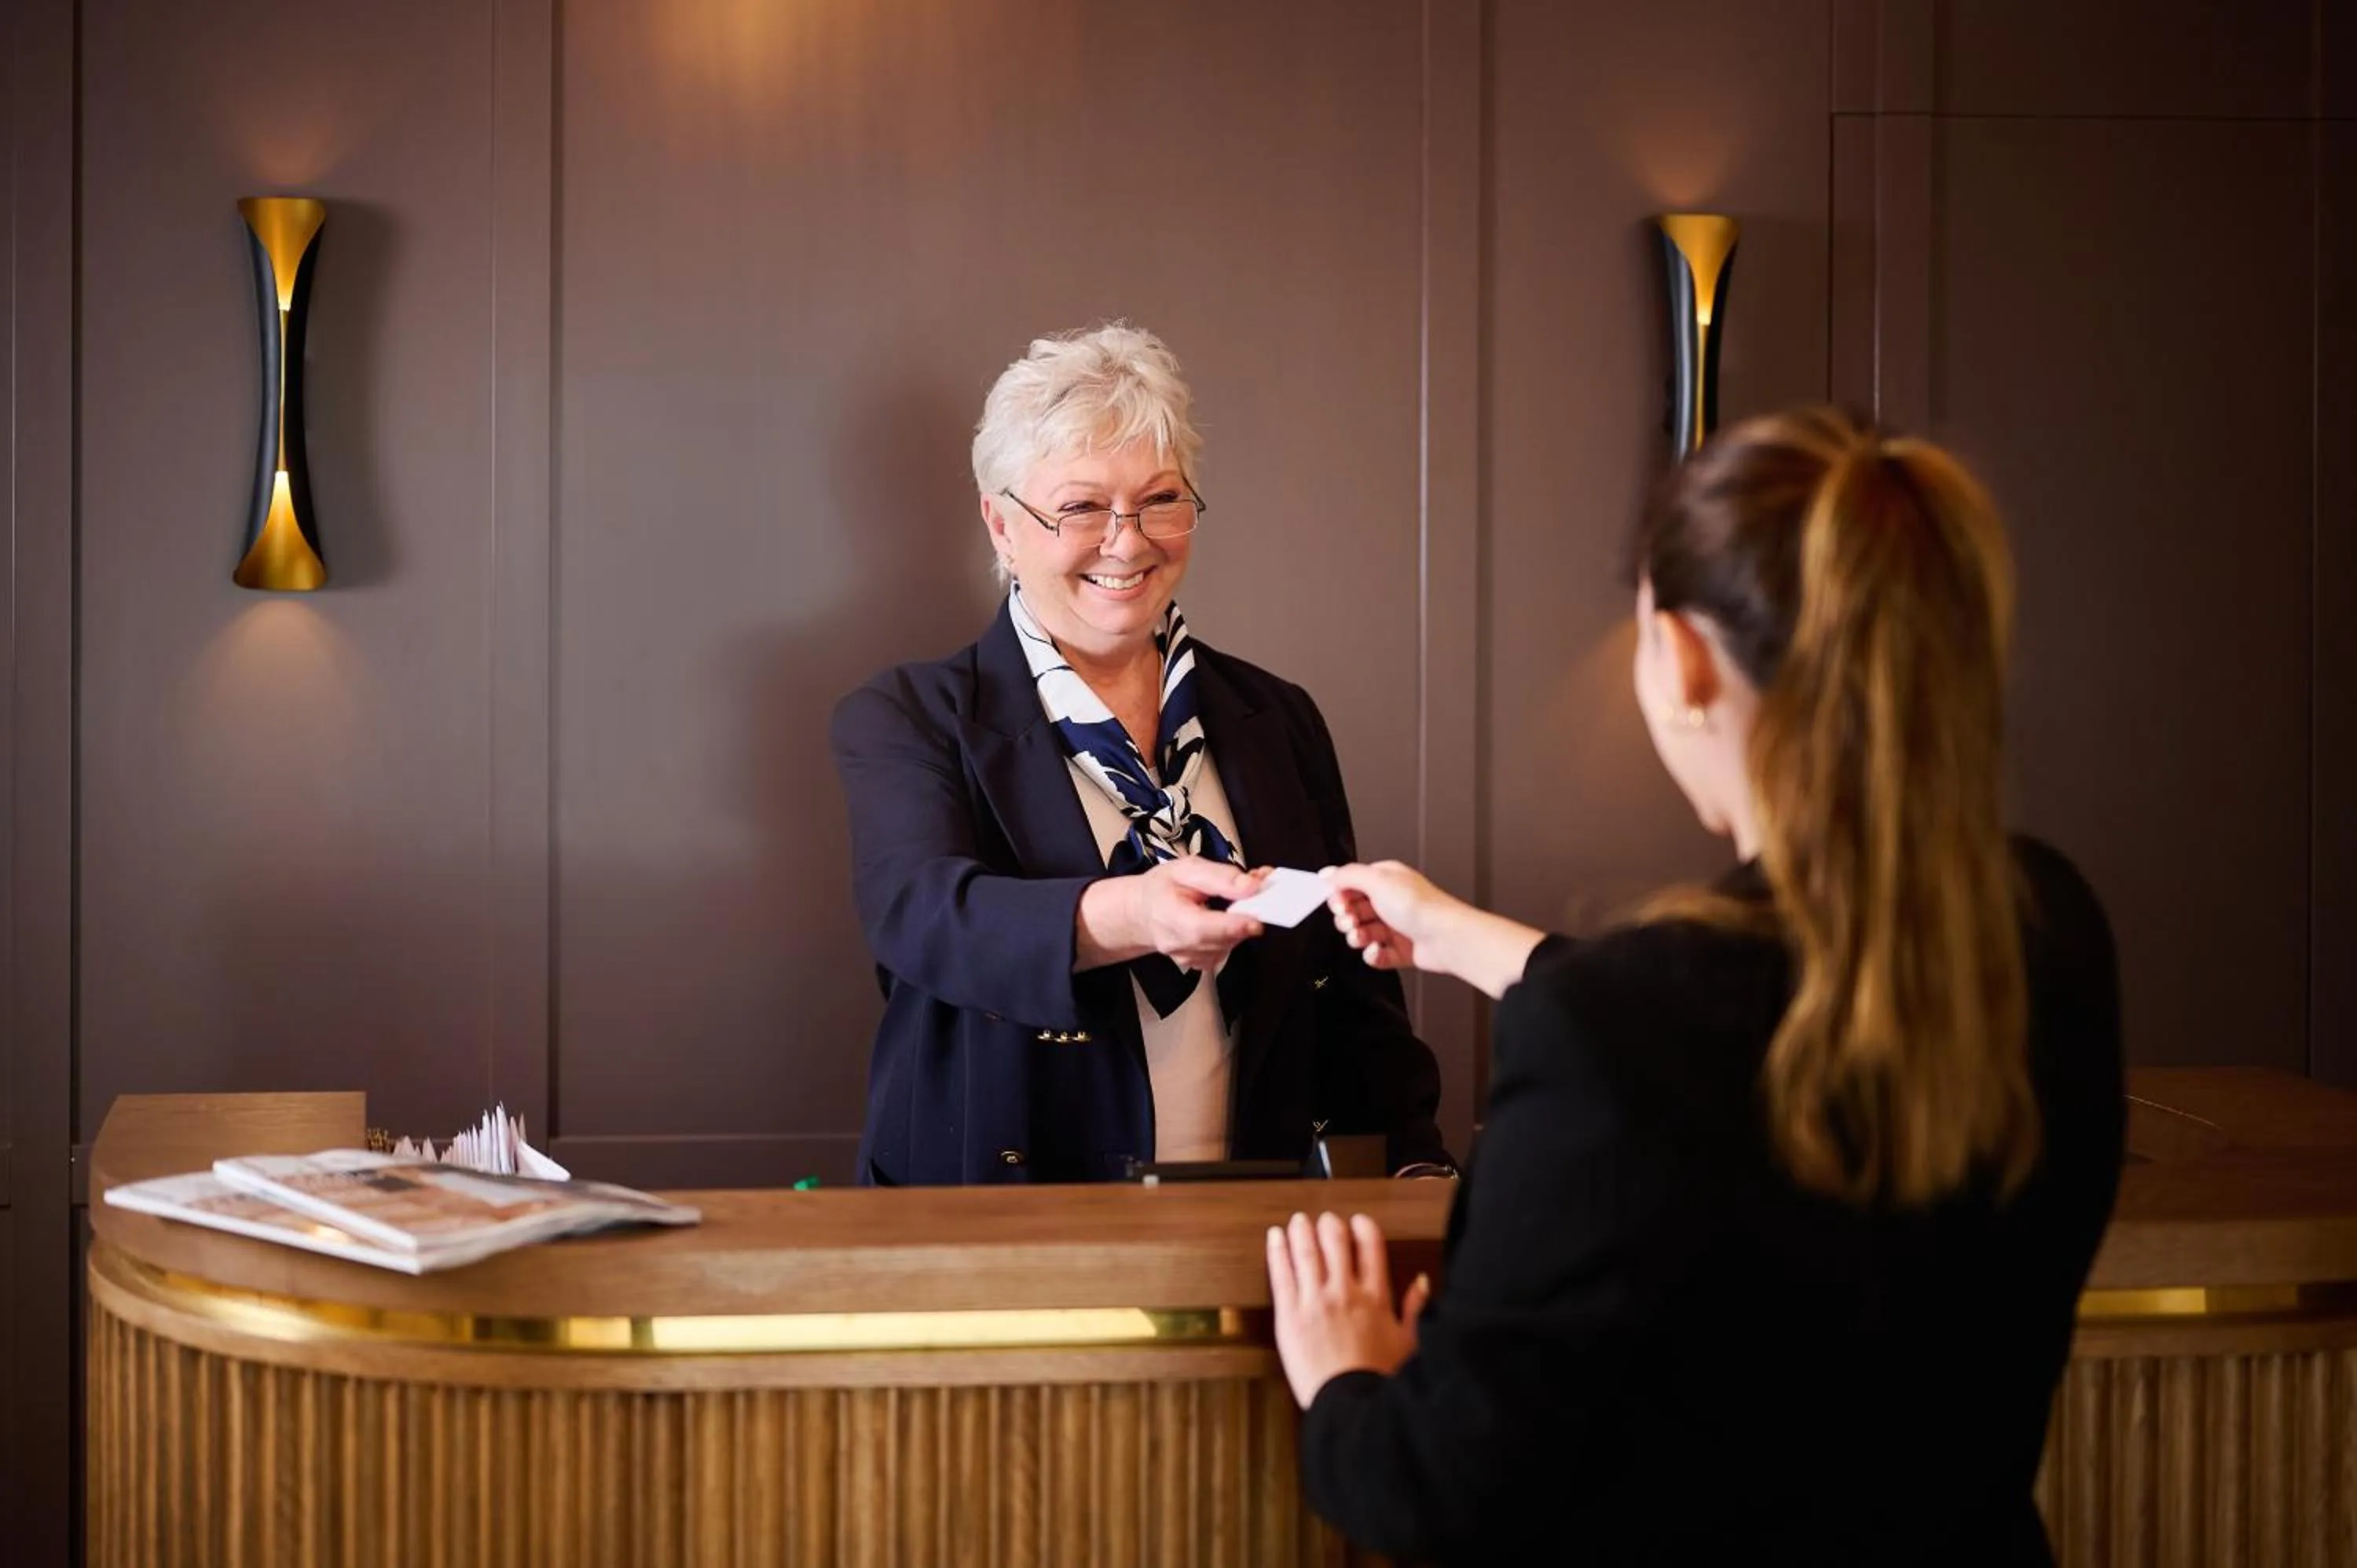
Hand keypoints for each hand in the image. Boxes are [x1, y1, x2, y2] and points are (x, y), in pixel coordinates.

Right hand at [1081, 856, 1266, 972]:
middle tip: (1259, 893)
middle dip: (1247, 916)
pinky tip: (1229, 917)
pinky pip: (1227, 949)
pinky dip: (1235, 932)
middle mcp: (1179, 944)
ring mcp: (1190, 958)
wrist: (1142, 913)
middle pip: (1223, 938)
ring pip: (1230, 944)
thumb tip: (1251, 886)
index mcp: (1170, 917)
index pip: (1204, 928)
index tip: (1257, 917)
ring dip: (1243, 922)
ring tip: (1240, 900)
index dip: (1235, 924)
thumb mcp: (1186, 869)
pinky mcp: (1201, 963)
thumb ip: (1219, 876)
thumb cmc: (1162, 889)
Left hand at [1266, 1211, 1430, 1409]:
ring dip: (1301, 1231)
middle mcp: (1345, 1293)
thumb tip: (1422, 1283)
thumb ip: (1415, 1309)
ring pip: (1306, 1252)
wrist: (1351, 1407)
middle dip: (1330, 1225)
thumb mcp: (1408, 1344)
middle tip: (1325, 1219)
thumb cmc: (1380, 1380)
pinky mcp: (1290, 1316)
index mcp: (1376, 1298)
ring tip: (1298, 1221)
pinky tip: (1275, 1238)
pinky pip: (1281, 1275)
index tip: (1358, 1221)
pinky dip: (1277, 1251)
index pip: (1371, 1247)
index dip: (1363, 1227)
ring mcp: (1315, 1302)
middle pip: (1335, 1242)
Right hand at [1322, 860, 1463, 973]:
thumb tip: (1328, 873)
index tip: (1338, 904)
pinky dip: (1374, 955)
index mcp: (1386, 880)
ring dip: (1358, 937)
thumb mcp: (1378, 880)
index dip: (1340, 896)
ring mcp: (1396, 926)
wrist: (1446, 937)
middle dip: (1347, 919)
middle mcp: (1391, 901)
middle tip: (1351, 921)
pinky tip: (1378, 950)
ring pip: (1363, 934)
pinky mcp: (1401, 950)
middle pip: (1354, 911)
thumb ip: (1348, 875)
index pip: (1352, 886)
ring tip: (1363, 937)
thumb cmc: (1421, 906)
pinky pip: (1377, 955)